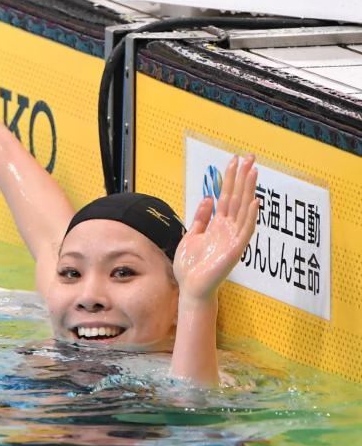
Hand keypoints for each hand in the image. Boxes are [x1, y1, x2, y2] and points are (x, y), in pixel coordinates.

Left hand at [174, 155, 258, 302]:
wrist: (191, 288)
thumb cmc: (192, 266)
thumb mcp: (192, 235)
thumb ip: (201, 218)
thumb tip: (207, 198)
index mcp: (218, 225)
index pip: (227, 196)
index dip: (231, 178)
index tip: (235, 161)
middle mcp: (228, 229)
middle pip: (237, 198)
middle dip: (243, 177)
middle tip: (250, 157)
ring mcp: (233, 238)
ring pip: (243, 209)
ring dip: (248, 190)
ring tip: (253, 171)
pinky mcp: (235, 250)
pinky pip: (245, 230)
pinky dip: (250, 216)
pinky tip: (254, 201)